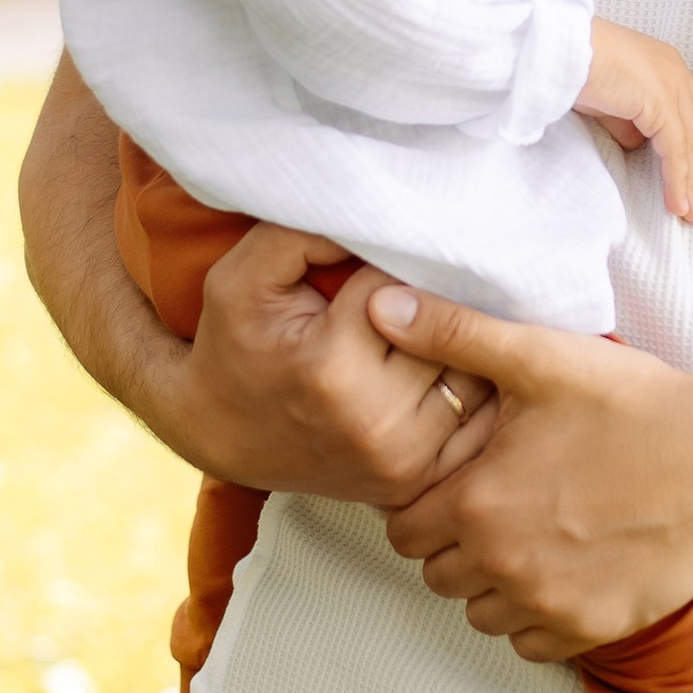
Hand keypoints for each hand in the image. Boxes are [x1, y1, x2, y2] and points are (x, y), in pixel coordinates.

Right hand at [177, 220, 500, 506]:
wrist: (219, 432)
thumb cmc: (235, 342)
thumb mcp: (244, 275)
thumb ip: (304, 233)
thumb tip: (378, 211)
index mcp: (332, 368)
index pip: (403, 286)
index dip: (392, 264)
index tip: (380, 261)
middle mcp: (376, 423)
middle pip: (448, 332)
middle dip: (435, 301)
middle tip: (422, 284)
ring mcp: (401, 460)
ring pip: (472, 375)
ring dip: (461, 344)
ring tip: (440, 321)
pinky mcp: (415, 481)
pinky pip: (472, 422)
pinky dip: (469, 391)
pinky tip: (449, 366)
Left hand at [365, 285, 692, 659]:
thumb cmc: (635, 406)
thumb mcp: (540, 357)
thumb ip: (453, 333)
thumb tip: (381, 305)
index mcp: (477, 504)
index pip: (401, 530)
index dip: (422, 504)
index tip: (457, 483)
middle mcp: (502, 565)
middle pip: (437, 574)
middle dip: (453, 543)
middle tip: (495, 505)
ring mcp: (548, 604)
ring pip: (479, 612)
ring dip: (491, 583)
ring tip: (529, 535)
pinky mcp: (591, 628)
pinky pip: (530, 642)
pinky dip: (536, 614)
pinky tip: (561, 569)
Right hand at [577, 21, 692, 224]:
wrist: (559, 48)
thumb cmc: (576, 67)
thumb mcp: (611, 102)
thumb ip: (631, 124)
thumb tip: (640, 147)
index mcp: (666, 67)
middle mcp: (675, 73)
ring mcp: (670, 86)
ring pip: (691, 144)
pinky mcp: (658, 102)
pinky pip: (673, 151)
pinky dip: (676, 180)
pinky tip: (678, 204)